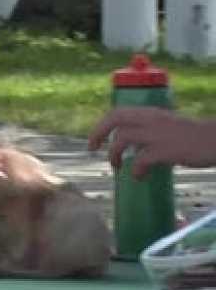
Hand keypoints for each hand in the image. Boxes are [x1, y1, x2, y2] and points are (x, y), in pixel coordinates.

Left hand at [90, 107, 215, 177]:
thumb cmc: (195, 136)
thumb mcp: (168, 126)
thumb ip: (150, 131)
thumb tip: (132, 145)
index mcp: (151, 114)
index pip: (118, 112)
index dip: (102, 124)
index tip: (96, 139)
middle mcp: (151, 120)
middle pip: (114, 119)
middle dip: (98, 133)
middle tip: (93, 148)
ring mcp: (158, 135)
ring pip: (123, 139)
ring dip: (114, 154)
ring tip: (117, 167)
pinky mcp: (166, 150)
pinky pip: (140, 160)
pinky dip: (135, 170)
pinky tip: (139, 178)